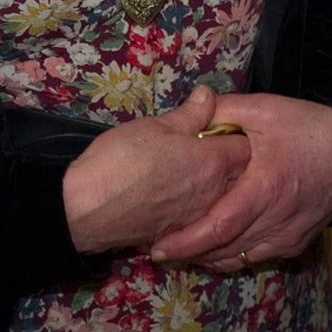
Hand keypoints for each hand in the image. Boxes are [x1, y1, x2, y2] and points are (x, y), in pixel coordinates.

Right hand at [62, 84, 250, 253]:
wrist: (87, 211)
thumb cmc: (121, 160)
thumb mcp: (155, 126)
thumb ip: (189, 113)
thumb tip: (208, 95)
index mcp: (212, 162)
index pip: (245, 146)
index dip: (232, 134)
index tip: (214, 129)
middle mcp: (214, 193)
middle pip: (239, 176)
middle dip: (229, 161)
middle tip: (202, 148)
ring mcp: (198, 218)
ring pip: (221, 199)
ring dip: (214, 186)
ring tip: (186, 173)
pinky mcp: (180, 235)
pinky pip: (199, 218)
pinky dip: (195, 208)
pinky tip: (173, 198)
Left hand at [146, 93, 331, 268]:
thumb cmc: (308, 129)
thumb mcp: (266, 110)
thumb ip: (224, 110)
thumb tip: (190, 107)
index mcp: (267, 188)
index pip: (220, 226)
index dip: (188, 241)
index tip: (159, 246)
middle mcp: (278, 220)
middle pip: (225, 249)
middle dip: (189, 253)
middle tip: (157, 249)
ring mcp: (288, 236)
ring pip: (239, 258)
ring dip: (208, 258)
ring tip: (179, 249)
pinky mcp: (295, 243)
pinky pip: (256, 256)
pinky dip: (232, 255)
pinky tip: (212, 246)